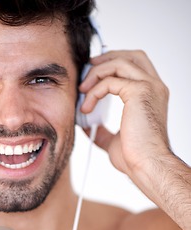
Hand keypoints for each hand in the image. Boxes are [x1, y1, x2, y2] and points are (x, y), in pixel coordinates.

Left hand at [79, 50, 170, 176]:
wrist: (146, 166)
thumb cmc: (136, 157)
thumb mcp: (114, 140)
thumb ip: (103, 130)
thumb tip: (86, 126)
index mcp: (152, 95)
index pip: (136, 65)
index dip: (113, 64)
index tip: (93, 76)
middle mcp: (155, 86)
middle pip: (130, 56)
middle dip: (105, 59)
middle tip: (86, 71)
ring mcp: (149, 87)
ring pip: (118, 62)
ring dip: (96, 73)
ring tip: (82, 90)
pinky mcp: (139, 92)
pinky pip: (110, 81)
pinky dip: (94, 91)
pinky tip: (86, 108)